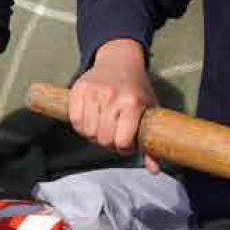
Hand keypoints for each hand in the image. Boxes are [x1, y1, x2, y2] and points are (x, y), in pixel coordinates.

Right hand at [68, 40, 160, 169]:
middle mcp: (112, 97)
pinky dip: (82, 126)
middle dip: (109, 143)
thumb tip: (154, 170)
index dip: (124, 148)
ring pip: (87, 132)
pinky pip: (75, 120)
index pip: (121, 142)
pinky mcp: (79, 88)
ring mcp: (94, 92)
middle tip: (114, 134)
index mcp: (132, 103)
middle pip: (103, 139)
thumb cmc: (137, 88)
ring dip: (94, 135)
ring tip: (103, 127)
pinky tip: (92, 120)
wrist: (120, 59)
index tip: (127, 142)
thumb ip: (151, 142)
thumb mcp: (150, 110)